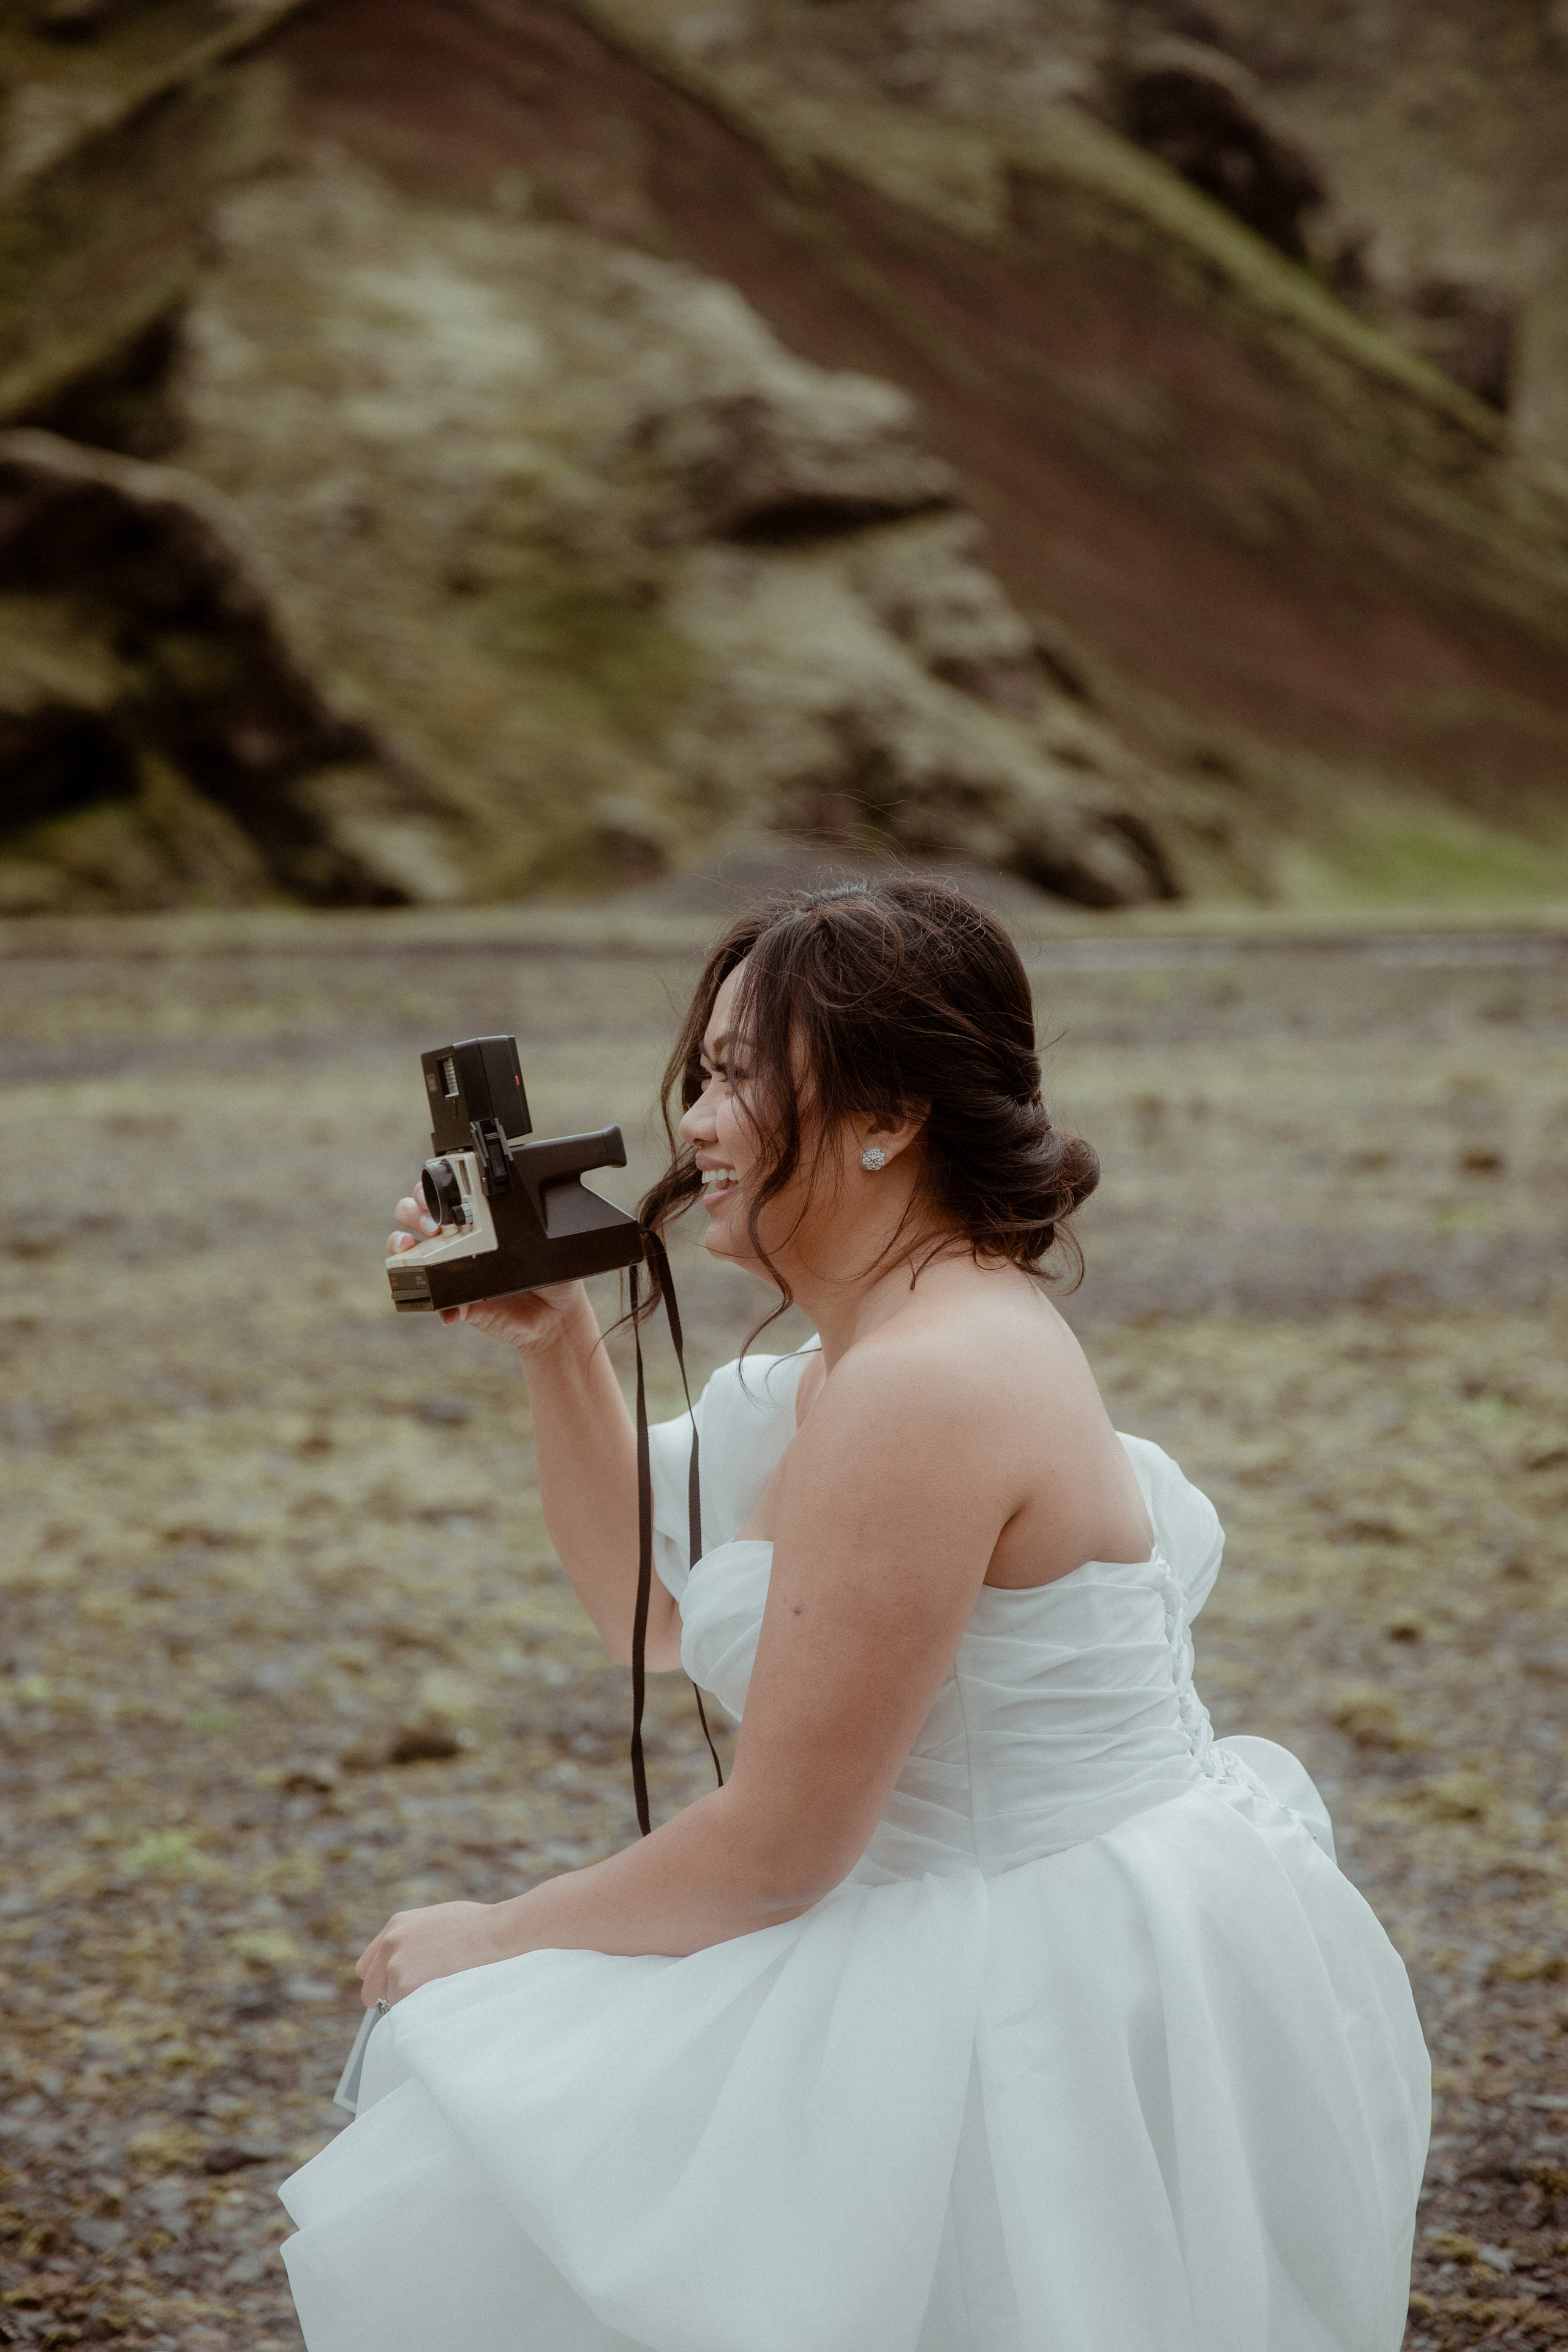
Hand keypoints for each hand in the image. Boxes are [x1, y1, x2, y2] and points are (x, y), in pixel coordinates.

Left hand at [356, 1899, 504, 2006]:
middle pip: (370, 1989)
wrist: (497, 1933)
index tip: (399, 1988)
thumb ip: (415, 1940)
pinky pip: (404, 2013)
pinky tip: (442, 1996)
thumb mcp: (437, 1923)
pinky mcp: (404, 1985)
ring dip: (409, 2004)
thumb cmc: (480, 1928)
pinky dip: (419, 2012)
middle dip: (389, 1998)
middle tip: (417, 1998)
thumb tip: (412, 1962)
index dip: (383, 1981)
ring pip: (390, 2004)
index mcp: (396, 1926)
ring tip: (440, 1991)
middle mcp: (390, 1943)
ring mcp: (395, 1965)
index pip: (367, 1966)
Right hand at [386, 1186, 590, 1352]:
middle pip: (413, 1215)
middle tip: (433, 1224)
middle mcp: (456, 1241)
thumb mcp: (544, 1245)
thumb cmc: (551, 1273)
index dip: (428, 1190)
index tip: (434, 1194)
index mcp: (476, 1221)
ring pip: (408, 1251)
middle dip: (412, 1211)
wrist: (555, 1317)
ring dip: (400, 1245)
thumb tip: (513, 1234)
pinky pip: (432, 1301)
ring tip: (412, 1248)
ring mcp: (451, 1271)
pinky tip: (448, 1309)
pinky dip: (435, 1304)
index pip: (441, 1195)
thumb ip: (530, 1233)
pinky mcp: (456, 1302)